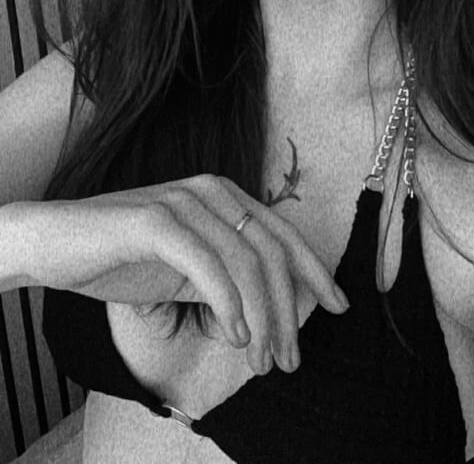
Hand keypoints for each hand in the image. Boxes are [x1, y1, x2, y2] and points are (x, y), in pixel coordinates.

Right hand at [16, 173, 348, 374]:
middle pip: (270, 252)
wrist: (56, 242)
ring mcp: (184, 201)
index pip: (282, 235)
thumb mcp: (186, 269)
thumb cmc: (122, 256)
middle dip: (289, 311)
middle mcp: (212, 191)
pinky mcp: (155, 219)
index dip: (314, 272)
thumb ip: (226, 279)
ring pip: (245, 261)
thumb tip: (265, 315)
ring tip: (261, 358)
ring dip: (262, 317)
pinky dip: (228, 302)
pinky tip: (235, 334)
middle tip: (290, 359)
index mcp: (225, 196)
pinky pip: (206, 263)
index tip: (339, 307)